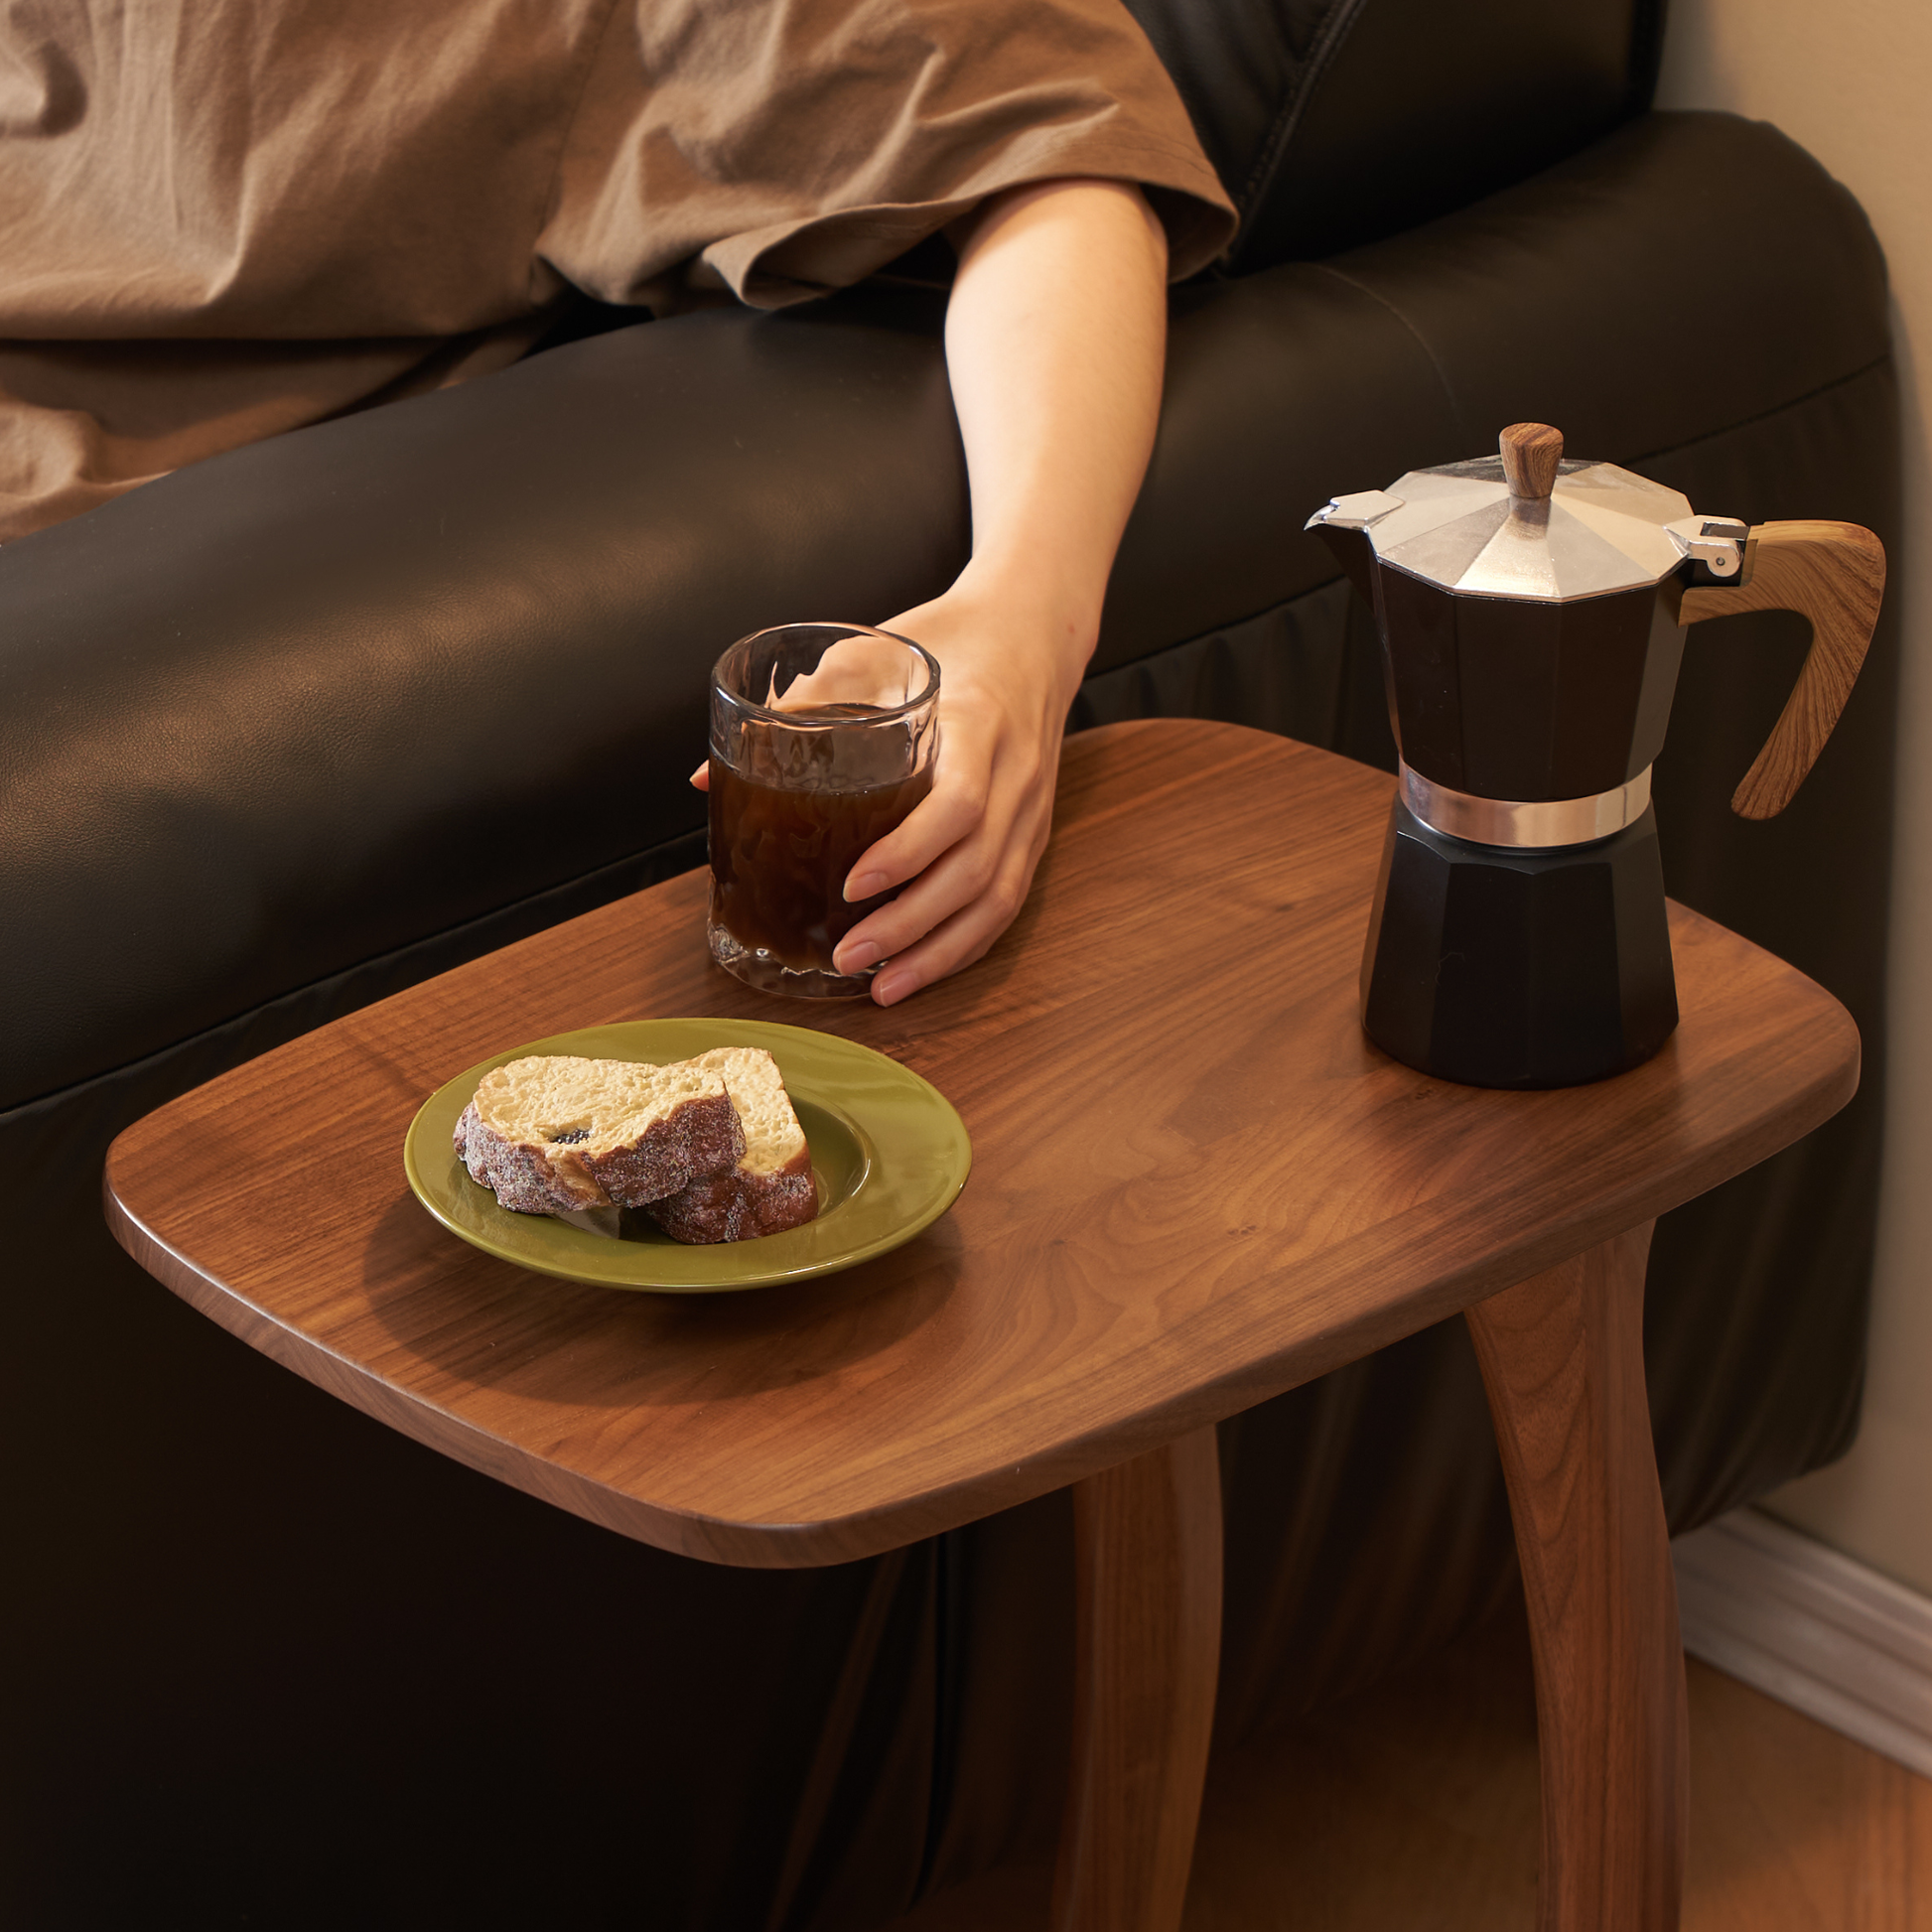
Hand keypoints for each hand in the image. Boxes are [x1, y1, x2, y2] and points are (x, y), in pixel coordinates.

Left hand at [832, 587, 1088, 1003]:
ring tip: (882, 987)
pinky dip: (963, 946)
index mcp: (979, 724)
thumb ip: (799, 709)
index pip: (959, 803)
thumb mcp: (871, 652)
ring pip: (997, 900)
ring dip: (938, 953)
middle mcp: (1016, 775)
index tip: (853, 883)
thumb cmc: (948, 641)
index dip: (908, 852)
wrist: (1032, 632)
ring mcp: (1031, 811)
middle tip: (847, 954)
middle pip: (975, 869)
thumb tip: (703, 778)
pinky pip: (1006, 903)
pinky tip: (920, 971)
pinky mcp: (1033, 834)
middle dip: (909, 924)